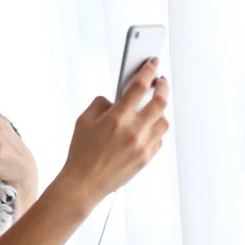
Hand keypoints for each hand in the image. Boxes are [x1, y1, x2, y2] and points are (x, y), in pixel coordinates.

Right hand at [61, 57, 169, 209]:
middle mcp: (134, 131)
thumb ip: (101, 103)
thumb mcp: (84, 120)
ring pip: (164, 121)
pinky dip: (155, 129)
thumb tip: (115, 98)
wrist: (84, 183)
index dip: (148, 71)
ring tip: (153, 104)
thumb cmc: (81, 152)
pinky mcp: (146, 158)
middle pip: (160, 102)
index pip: (139, 87)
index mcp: (116, 118)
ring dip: (160, 110)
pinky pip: (159, 138)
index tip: (152, 61)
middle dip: (163, 87)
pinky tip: (147, 126)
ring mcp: (143, 146)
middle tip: (160, 80)